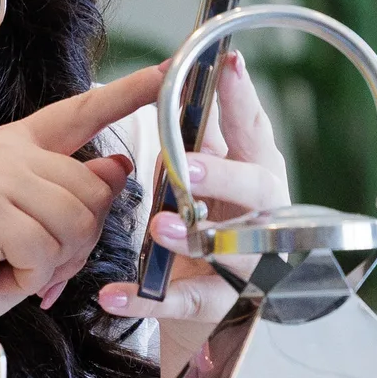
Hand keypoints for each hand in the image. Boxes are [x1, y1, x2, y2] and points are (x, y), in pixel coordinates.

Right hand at [0, 66, 158, 359]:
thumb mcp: (41, 231)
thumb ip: (77, 197)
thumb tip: (119, 167)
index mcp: (16, 146)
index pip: (80, 112)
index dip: (126, 93)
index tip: (166, 71)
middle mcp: (0, 150)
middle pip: (93, 190)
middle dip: (78, 242)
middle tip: (32, 260)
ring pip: (76, 222)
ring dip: (55, 263)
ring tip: (13, 266)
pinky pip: (45, 249)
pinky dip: (31, 277)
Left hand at [96, 51, 288, 321]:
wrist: (210, 311)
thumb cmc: (208, 228)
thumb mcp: (205, 177)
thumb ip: (198, 138)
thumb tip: (173, 79)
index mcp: (257, 176)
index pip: (255, 133)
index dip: (245, 100)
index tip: (229, 65)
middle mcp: (264, 218)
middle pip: (260, 190)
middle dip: (225, 175)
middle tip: (187, 167)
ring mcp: (248, 266)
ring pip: (234, 250)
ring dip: (195, 236)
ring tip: (160, 227)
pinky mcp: (219, 306)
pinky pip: (185, 301)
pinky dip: (147, 298)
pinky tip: (111, 293)